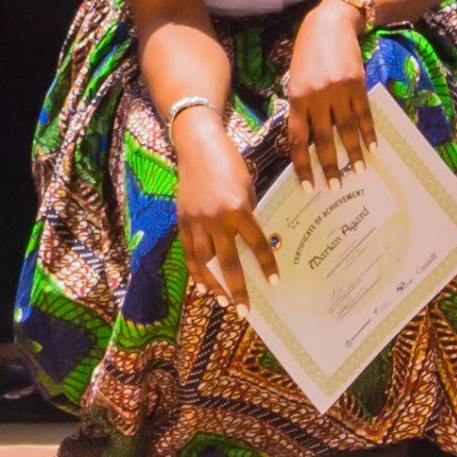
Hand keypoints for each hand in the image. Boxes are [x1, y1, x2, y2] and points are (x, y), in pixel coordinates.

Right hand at [164, 98, 276, 295]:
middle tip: (244, 311)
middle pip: (228, 263)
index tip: (274, 283)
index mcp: (238, 209)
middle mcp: (216, 219)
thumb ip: (247, 214)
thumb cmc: (229, 163)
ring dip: (213, 285)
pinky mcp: (182, 220)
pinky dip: (195, 271)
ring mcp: (196, 221)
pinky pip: (189, 252)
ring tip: (221, 302)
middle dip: (237, 289)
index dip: (267, 265)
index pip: (256, 245)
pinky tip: (202, 284)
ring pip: (203, 263)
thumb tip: (250, 240)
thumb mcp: (247, 187)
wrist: (198, 145)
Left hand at [279, 0, 379, 180]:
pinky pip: (364, 114)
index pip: (297, 140)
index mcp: (296, 98)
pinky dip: (369, 132)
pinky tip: (373, 147)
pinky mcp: (357, 84)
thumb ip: (300, 106)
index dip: (302, 164)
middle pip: (323, 139)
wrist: (330, 24)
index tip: (308, 185)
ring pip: (347, 130)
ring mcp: (338, 91)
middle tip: (335, 186)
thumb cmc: (307, 52)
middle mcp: (316, 97)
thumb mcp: (295, 78)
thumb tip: (306, 138)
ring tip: (358, 172)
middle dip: (329, 166)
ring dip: (353, 153)